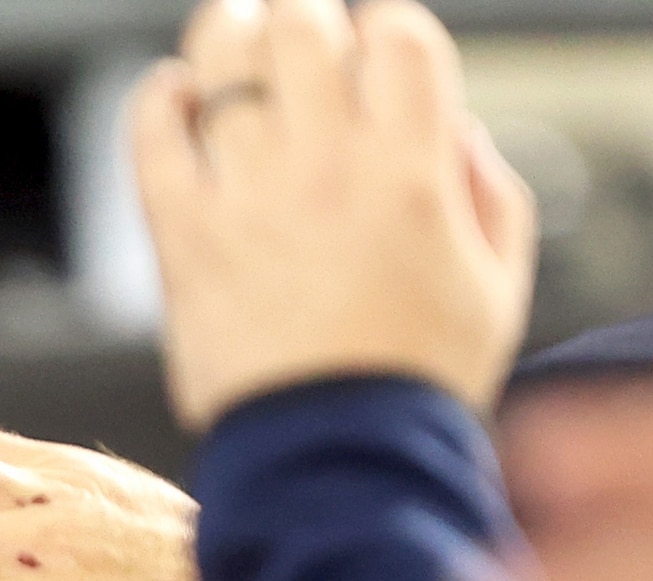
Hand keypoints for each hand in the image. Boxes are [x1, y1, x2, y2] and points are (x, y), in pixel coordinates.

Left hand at [130, 0, 536, 433]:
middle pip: (304, 28)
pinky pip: (153, 139)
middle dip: (302, 15)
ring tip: (232, 35)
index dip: (384, 23)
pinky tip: (174, 94)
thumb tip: (452, 126)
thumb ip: (486, 188)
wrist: (335, 464)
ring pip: (224, 64)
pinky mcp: (185, 239)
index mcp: (416, 168)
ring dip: (227, 34)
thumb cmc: (416, 383)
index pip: (399, 34)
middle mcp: (331, 167)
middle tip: (297, 33)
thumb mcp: (498, 282)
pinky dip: (158, 101)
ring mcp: (251, 198)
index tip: (372, 44)